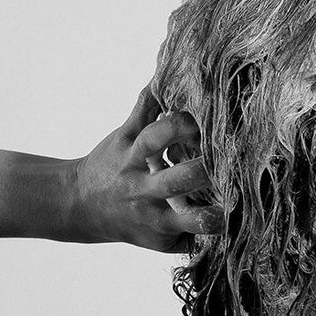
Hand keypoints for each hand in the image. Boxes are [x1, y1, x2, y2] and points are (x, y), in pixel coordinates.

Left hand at [74, 86, 221, 252]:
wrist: (79, 204)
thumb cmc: (131, 223)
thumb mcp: (160, 241)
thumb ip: (194, 240)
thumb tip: (236, 229)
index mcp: (160, 221)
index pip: (195, 221)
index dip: (219, 215)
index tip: (237, 205)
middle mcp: (144, 191)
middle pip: (178, 178)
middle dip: (205, 168)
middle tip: (229, 158)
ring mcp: (132, 160)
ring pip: (156, 137)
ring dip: (182, 126)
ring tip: (206, 121)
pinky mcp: (124, 137)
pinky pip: (140, 110)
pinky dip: (156, 91)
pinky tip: (174, 74)